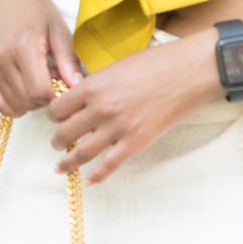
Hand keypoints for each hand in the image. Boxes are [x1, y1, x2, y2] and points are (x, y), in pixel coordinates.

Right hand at [0, 0, 83, 115]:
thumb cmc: (38, 8)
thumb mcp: (58, 29)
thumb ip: (68, 60)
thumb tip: (78, 88)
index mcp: (24, 46)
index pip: (39, 92)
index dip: (55, 97)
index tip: (62, 85)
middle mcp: (2, 56)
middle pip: (26, 101)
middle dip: (43, 100)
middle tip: (51, 82)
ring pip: (11, 105)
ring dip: (29, 103)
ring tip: (37, 82)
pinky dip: (12, 105)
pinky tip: (24, 93)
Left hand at [45, 36, 216, 182]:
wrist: (189, 72)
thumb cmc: (156, 63)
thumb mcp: (117, 66)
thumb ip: (97, 84)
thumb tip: (83, 98)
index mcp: (93, 86)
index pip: (57, 108)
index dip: (53, 115)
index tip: (55, 118)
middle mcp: (100, 108)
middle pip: (64, 132)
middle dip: (57, 140)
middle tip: (57, 142)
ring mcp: (118, 128)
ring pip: (81, 153)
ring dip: (68, 162)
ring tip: (62, 166)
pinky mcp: (136, 142)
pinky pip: (109, 166)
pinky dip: (96, 176)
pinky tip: (89, 180)